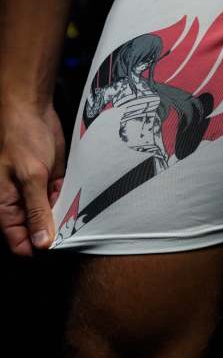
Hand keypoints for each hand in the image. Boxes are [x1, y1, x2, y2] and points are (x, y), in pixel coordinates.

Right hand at [0, 103, 65, 256]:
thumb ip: (37, 210)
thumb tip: (41, 244)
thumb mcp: (31, 177)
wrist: (33, 110)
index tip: (59, 247)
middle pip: (39, 231)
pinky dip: (71, 199)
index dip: (37, 247)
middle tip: (73, 227)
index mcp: (6, 207)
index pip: (20, 242)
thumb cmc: (22, 139)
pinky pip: (63, 199)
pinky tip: (80, 196)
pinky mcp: (52, 182)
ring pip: (53, 217)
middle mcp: (20, 203)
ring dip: (65, 215)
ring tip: (78, 209)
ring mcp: (37, 193)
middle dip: (55, 231)